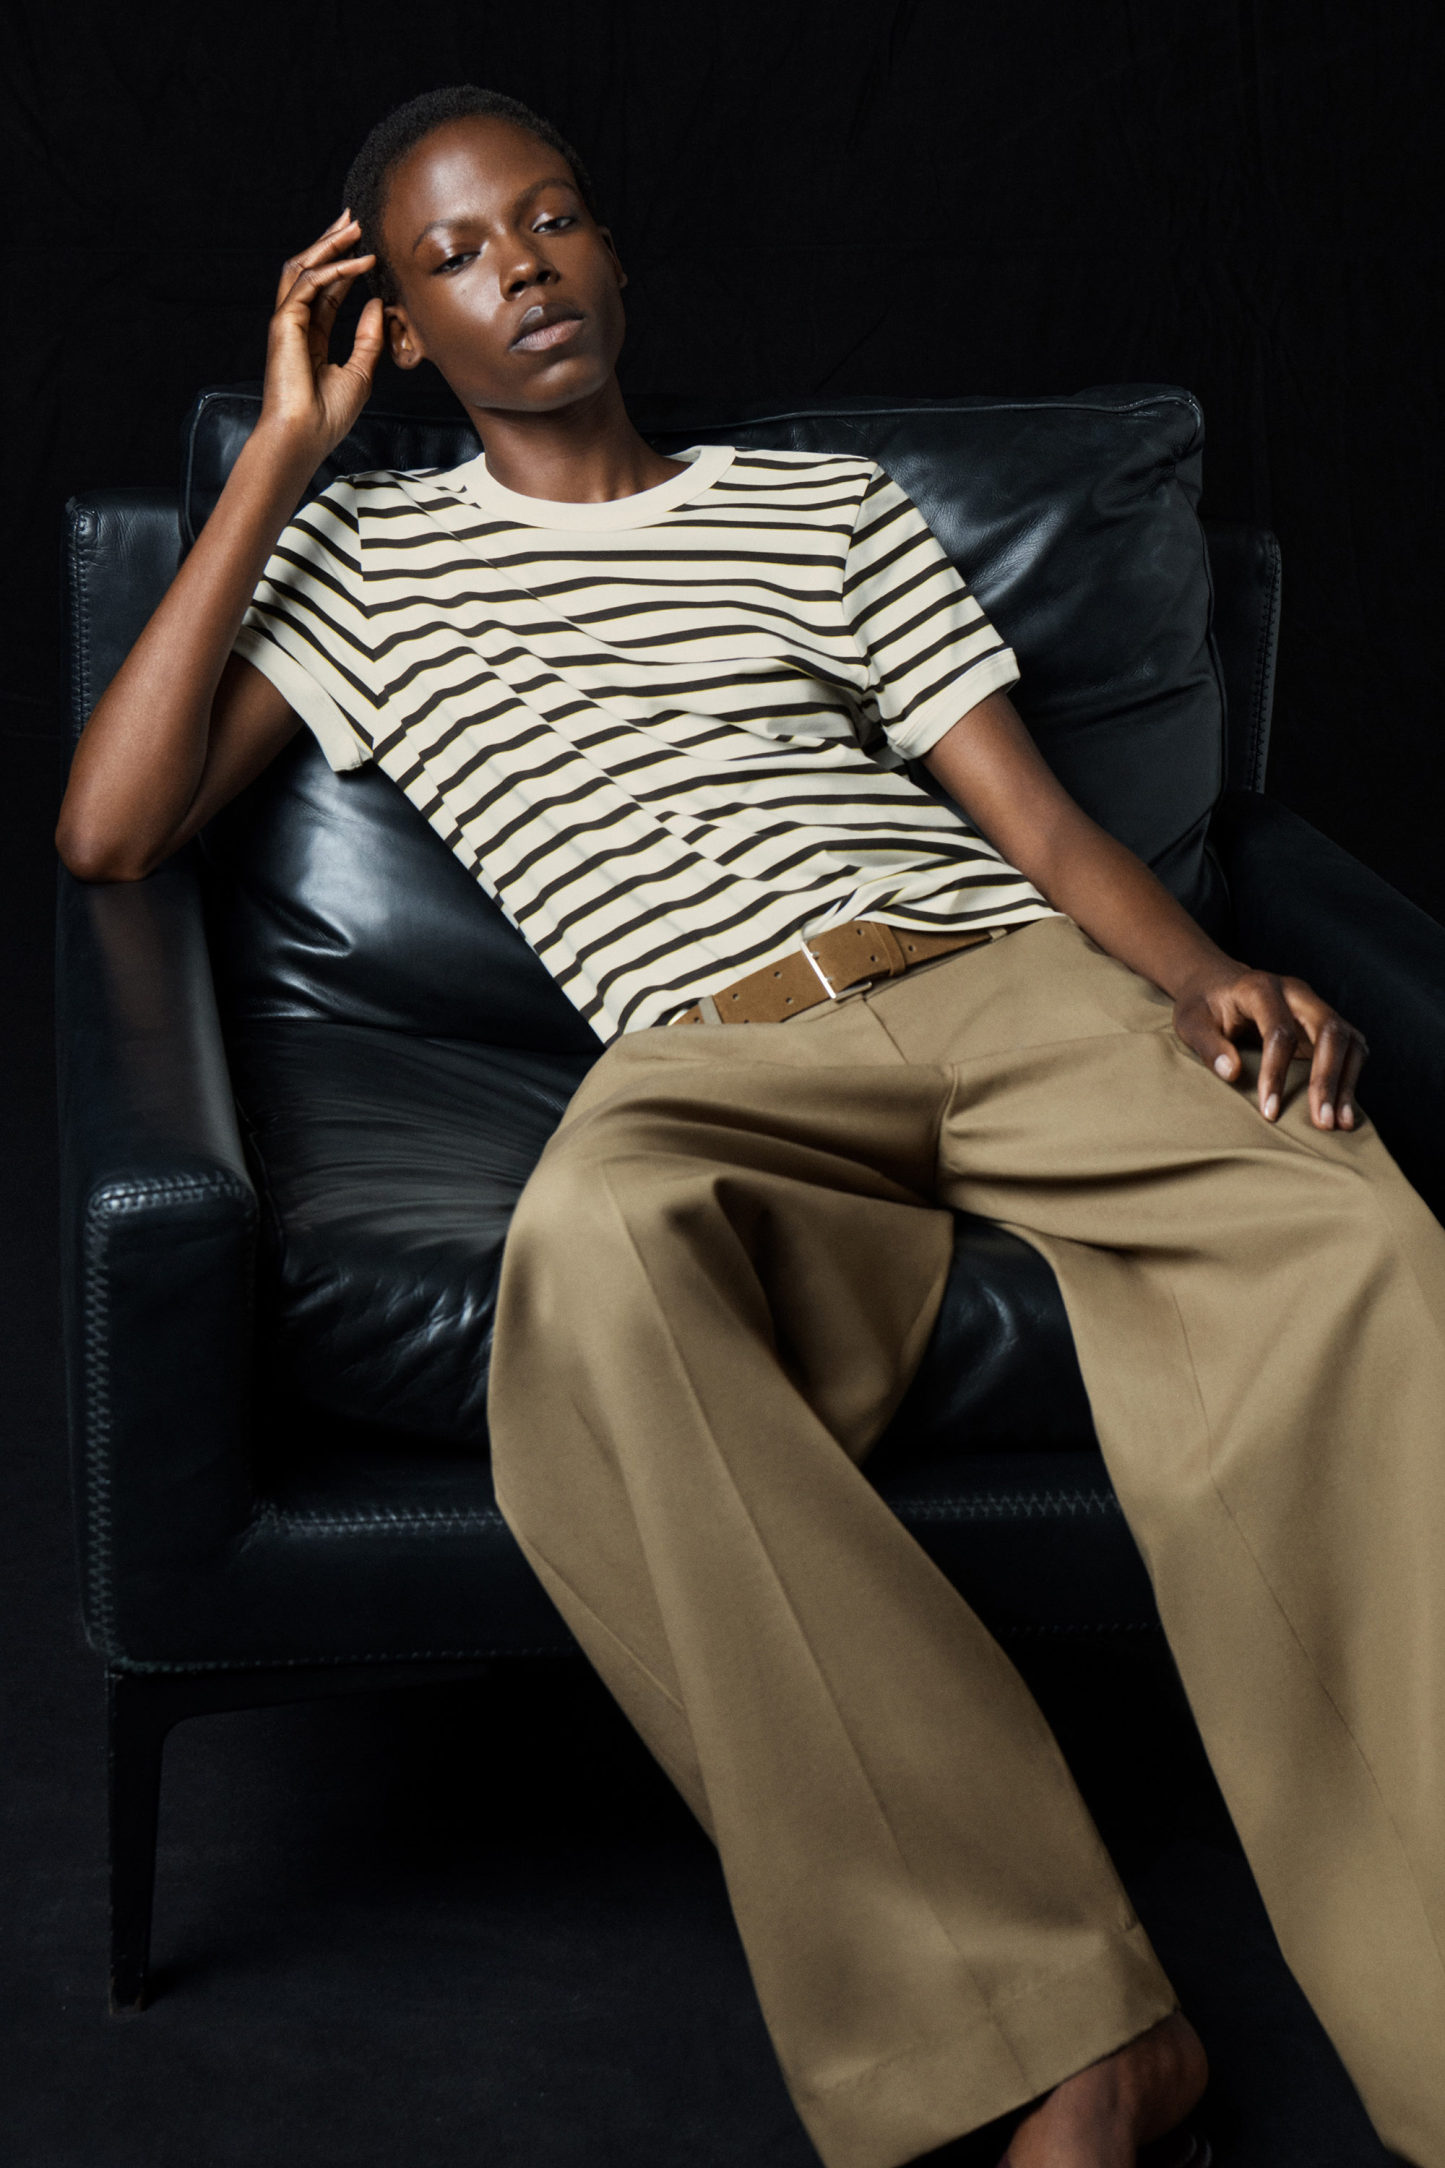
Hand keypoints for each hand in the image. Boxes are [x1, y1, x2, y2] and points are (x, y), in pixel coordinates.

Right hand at [255, 211, 383, 465]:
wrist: (304, 436)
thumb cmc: (327, 416)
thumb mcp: (361, 372)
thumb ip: (368, 338)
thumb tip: (378, 305)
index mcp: (310, 337)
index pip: (327, 291)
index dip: (345, 267)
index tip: (366, 248)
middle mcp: (295, 324)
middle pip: (311, 270)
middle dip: (332, 243)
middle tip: (355, 219)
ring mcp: (286, 321)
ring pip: (303, 268)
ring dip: (329, 245)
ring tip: (354, 227)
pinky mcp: (284, 322)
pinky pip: (308, 284)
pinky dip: (335, 270)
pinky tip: (360, 263)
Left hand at [1173, 963, 1367, 1129]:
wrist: (1218, 983)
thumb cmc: (1204, 1005)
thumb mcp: (1191, 1023)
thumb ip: (1209, 1046)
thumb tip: (1232, 1073)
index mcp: (1260, 989)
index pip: (1279, 1031)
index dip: (1277, 1072)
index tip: (1269, 1111)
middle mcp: (1296, 993)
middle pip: (1328, 1030)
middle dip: (1327, 1078)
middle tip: (1321, 1122)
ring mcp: (1315, 1006)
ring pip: (1347, 1040)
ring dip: (1346, 1082)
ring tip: (1340, 1123)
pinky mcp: (1325, 1024)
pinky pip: (1350, 1049)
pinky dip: (1351, 1078)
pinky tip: (1344, 1110)